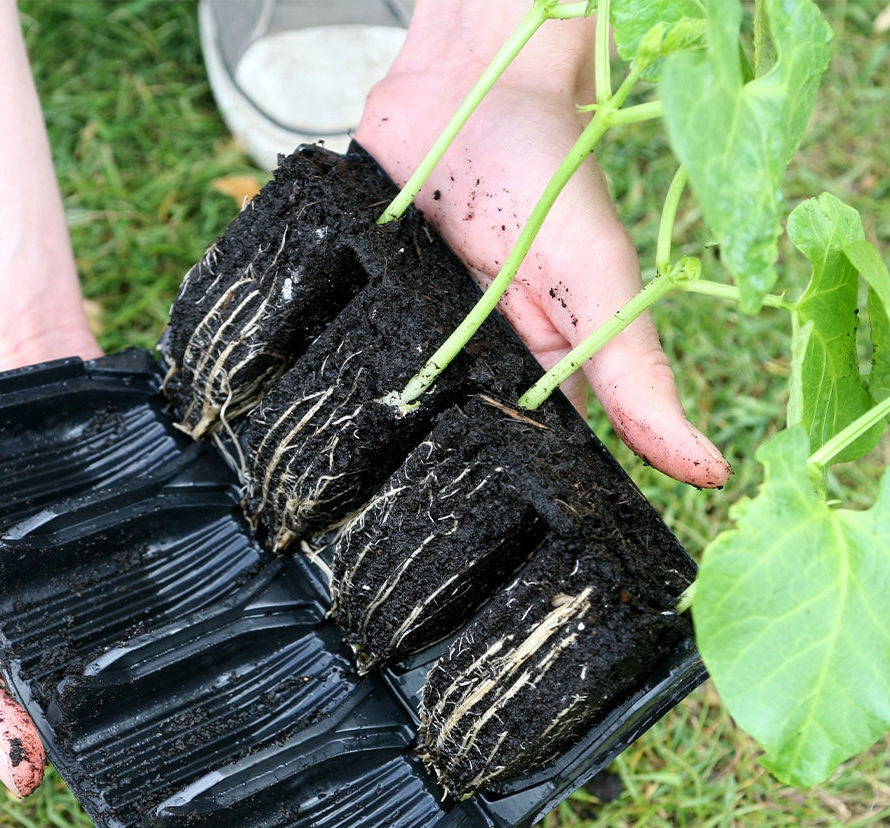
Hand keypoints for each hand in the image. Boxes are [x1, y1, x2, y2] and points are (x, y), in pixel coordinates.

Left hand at [355, 4, 729, 488]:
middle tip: (408, 510)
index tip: (483, 537)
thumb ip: (637, 373)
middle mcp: (479, 361)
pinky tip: (323, 402)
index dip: (508, 492)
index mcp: (543, 370)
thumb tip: (707, 473)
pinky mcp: (369, 307)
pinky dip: (338, 370)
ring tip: (356, 467)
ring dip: (380, 426)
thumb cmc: (552, 173)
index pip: (528, 453)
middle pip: (453, 436)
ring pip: (394, 406)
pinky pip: (346, 354)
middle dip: (433, 463)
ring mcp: (418, 337)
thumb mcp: (601, 282)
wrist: (470, 85)